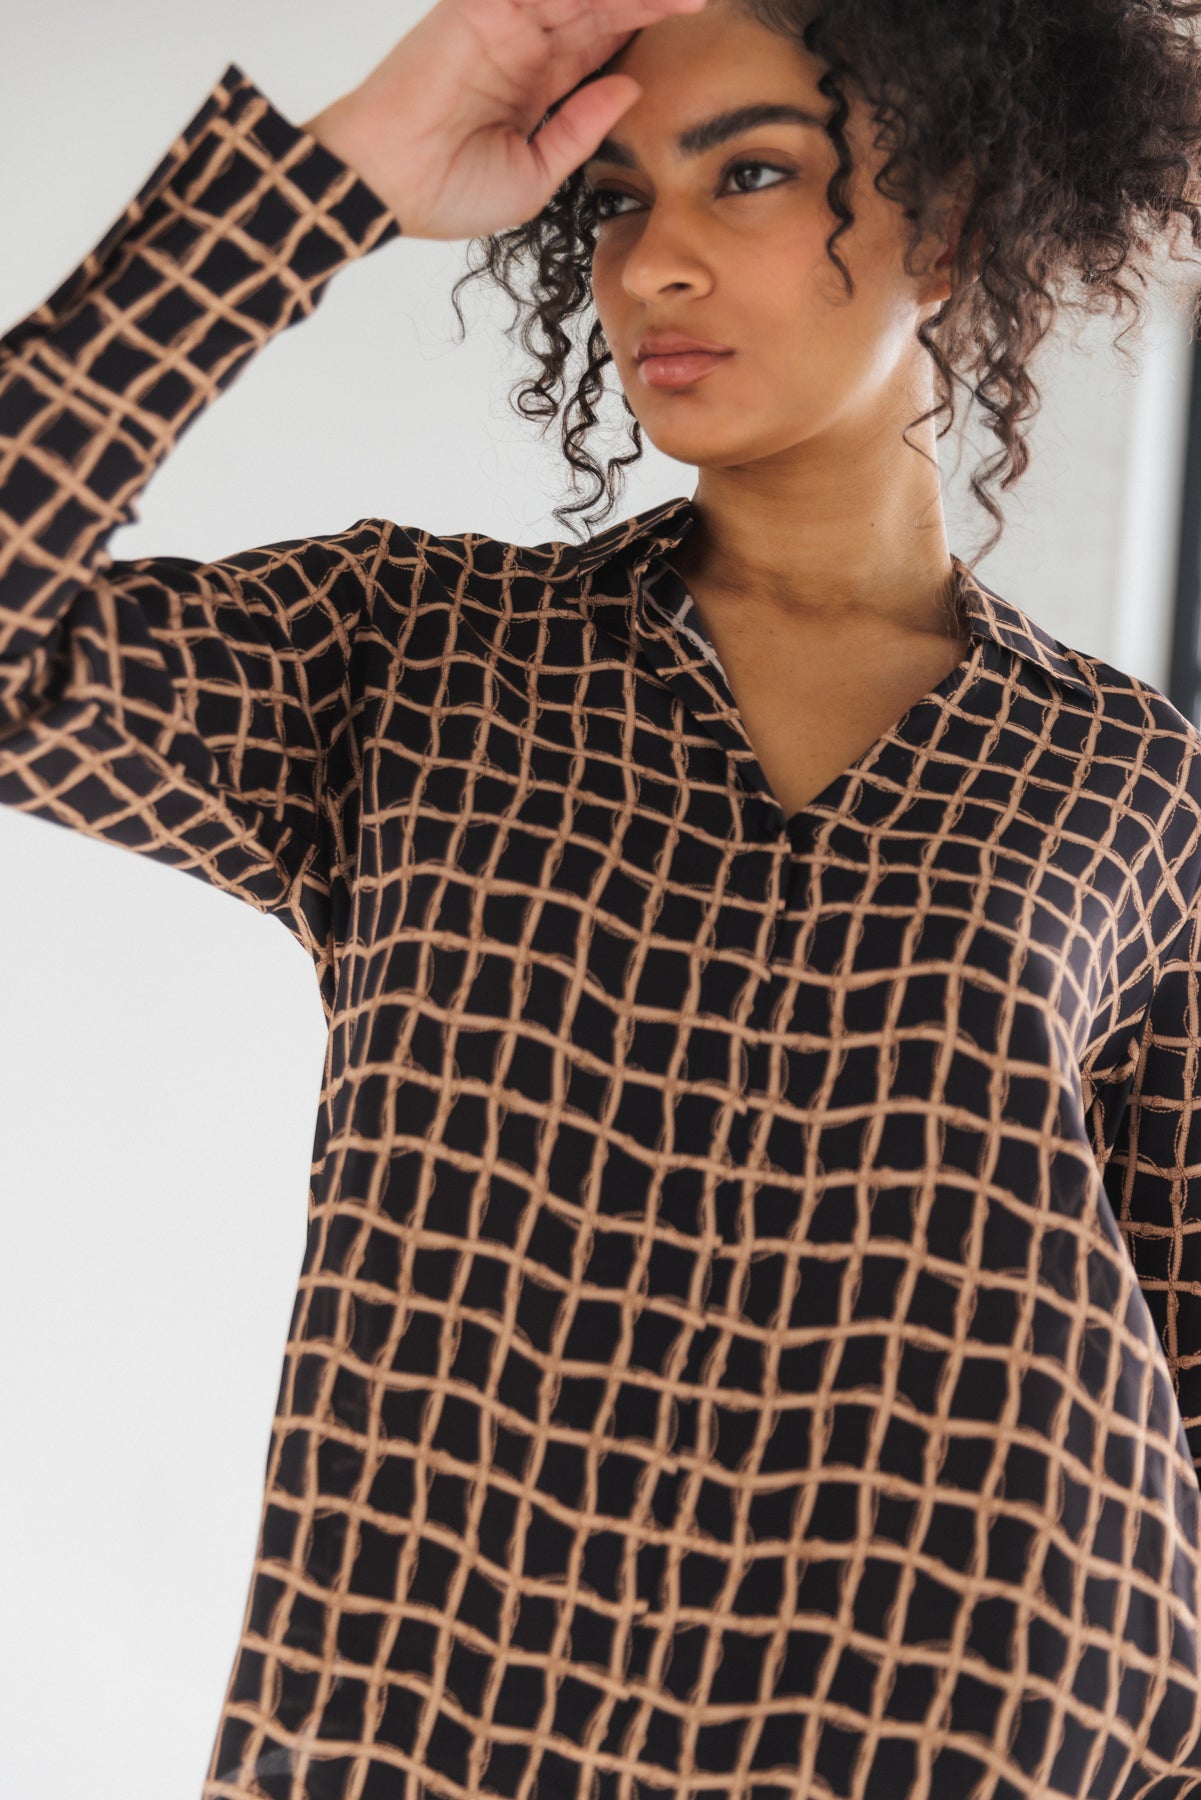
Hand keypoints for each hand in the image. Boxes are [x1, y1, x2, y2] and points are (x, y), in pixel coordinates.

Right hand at [302, 0, 708, 240]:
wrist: (386, 185)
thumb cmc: (446, 193)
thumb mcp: (535, 175)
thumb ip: (581, 129)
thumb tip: (629, 85)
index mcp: (537, 85)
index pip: (603, 45)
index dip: (646, 29)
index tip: (695, 20)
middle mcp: (524, 45)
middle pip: (602, 8)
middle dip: (652, 2)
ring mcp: (504, 22)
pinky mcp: (480, 7)